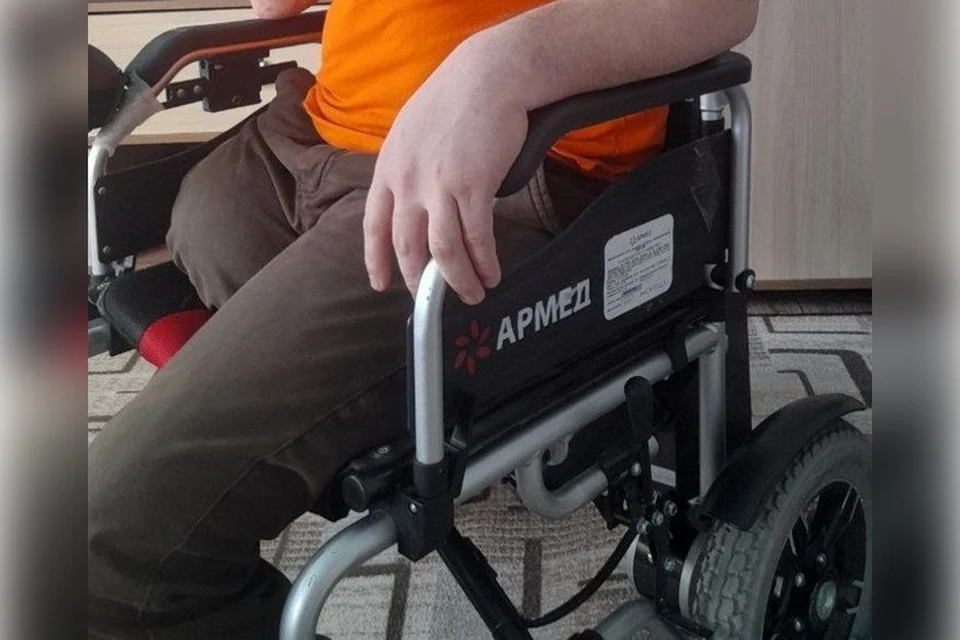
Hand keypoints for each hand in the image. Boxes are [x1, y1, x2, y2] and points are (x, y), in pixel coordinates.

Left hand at [363, 42, 527, 304]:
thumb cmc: (457, 98)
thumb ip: (408, 166)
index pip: (374, 225)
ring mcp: (438, 185)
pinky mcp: (472, 186)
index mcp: (389, 168)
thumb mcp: (413, 130)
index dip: (376, 259)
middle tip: (433, 299)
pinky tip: (492, 273)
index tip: (380, 284)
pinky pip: (476, 237)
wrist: (490, 75)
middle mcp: (407, 181)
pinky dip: (484, 262)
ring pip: (442, 250)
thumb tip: (416, 199)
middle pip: (407, 246)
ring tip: (471, 294)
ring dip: (457, 280)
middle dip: (421, 281)